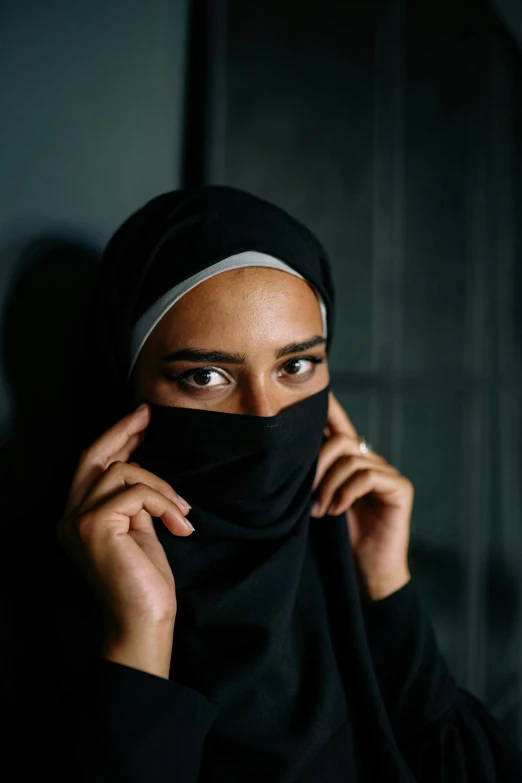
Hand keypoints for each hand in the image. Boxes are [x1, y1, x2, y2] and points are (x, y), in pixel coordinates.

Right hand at [57, 403, 193, 645]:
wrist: (144, 621)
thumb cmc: (145, 582)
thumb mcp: (139, 530)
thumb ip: (134, 503)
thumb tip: (144, 472)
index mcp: (78, 518)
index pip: (93, 466)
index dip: (116, 438)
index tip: (141, 420)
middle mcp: (69, 516)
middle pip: (93, 456)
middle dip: (123, 431)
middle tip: (149, 415)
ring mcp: (78, 520)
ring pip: (122, 472)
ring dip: (161, 487)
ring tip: (182, 513)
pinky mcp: (95, 525)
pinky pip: (137, 493)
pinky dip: (164, 503)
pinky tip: (180, 526)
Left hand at [311, 391, 412, 600]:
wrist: (366, 576)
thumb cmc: (336, 541)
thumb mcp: (316, 503)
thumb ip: (310, 478)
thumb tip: (284, 454)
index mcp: (350, 462)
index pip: (338, 428)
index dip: (328, 409)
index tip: (311, 393)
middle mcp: (370, 461)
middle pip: (342, 441)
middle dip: (318, 464)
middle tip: (308, 497)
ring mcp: (387, 474)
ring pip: (352, 458)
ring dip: (329, 484)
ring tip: (320, 511)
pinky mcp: (400, 489)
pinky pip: (368, 475)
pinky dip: (347, 491)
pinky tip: (336, 511)